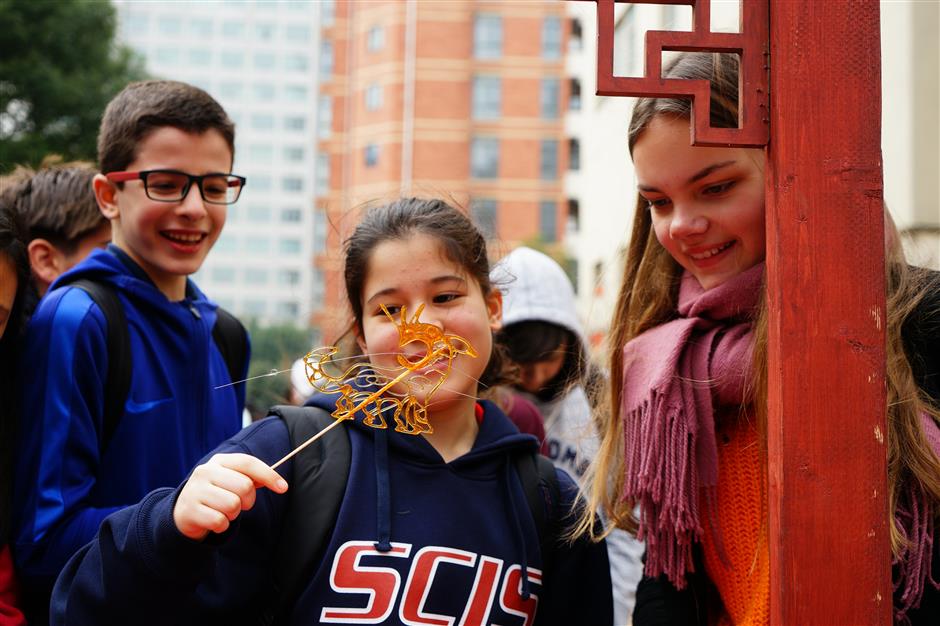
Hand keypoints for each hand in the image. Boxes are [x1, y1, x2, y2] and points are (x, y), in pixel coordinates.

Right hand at [173, 453, 287, 540]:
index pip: (248, 463)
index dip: (269, 475)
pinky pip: (220, 521)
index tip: (283, 488)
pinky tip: (214, 521)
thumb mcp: (231, 480)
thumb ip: (252, 478)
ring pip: (233, 505)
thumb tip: (278, 482)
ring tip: (224, 511)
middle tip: (239, 504)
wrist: (184, 512)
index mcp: (219, 461)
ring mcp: (195, 490)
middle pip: (244, 486)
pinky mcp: (190, 510)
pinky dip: (222, 526)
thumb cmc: (217, 494)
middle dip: (248, 500)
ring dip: (233, 514)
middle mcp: (205, 471)